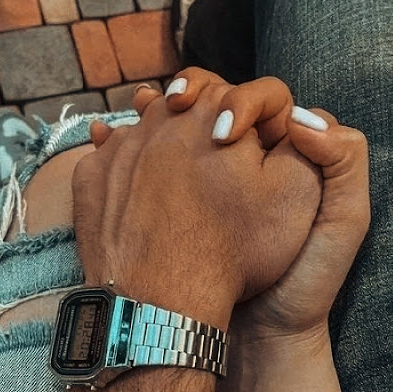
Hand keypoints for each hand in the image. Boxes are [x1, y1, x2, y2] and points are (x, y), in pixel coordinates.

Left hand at [72, 75, 322, 329]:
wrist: (163, 299)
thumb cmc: (232, 249)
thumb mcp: (296, 195)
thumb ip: (300, 143)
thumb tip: (285, 120)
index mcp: (214, 112)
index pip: (243, 92)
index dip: (259, 117)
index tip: (256, 151)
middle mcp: (161, 118)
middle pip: (193, 102)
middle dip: (211, 124)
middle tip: (219, 158)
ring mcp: (119, 146)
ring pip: (150, 124)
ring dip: (168, 141)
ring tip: (181, 178)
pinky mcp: (91, 176)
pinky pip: (111, 155)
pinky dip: (127, 165)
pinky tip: (140, 190)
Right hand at [164, 68, 370, 346]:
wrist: (262, 334)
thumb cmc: (308, 280)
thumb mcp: (344, 221)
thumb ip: (343, 161)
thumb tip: (301, 115)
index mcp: (295, 159)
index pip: (270, 104)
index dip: (244, 100)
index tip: (226, 130)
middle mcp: (255, 164)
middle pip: (222, 112)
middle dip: (193, 98)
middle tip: (171, 102)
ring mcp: (217, 185)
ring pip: (190, 134)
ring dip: (163, 116)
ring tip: (141, 109)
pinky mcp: (189, 205)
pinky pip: (166, 166)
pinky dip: (144, 148)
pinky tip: (119, 139)